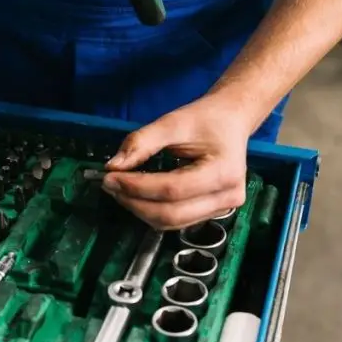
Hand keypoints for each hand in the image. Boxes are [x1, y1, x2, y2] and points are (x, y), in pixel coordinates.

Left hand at [102, 98, 249, 230]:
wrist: (232, 120)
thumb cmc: (206, 118)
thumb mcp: (173, 122)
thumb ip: (142, 143)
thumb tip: (113, 166)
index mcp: (224, 172)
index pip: (172, 189)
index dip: (136, 187)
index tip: (109, 177)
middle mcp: (228, 196)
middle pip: (171, 214)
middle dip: (134, 202)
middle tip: (110, 185)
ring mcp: (223, 209)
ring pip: (172, 222)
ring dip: (140, 210)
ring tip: (120, 190)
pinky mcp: (214, 213)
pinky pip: (178, 220)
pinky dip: (153, 211)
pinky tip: (138, 195)